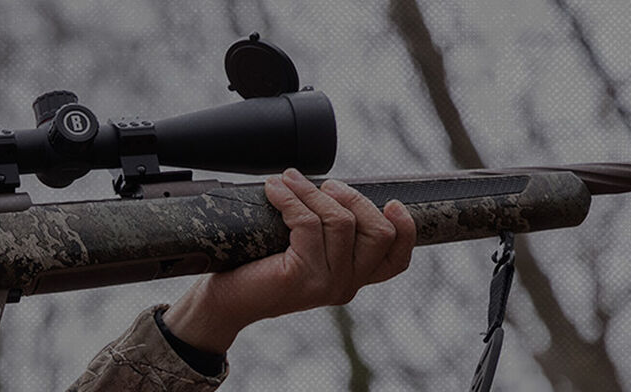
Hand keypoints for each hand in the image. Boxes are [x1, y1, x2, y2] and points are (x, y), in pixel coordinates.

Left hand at [163, 169, 416, 352]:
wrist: (225, 300)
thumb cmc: (260, 267)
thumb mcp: (305, 247)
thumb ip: (328, 228)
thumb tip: (333, 187)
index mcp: (353, 278)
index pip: (397, 260)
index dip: (405, 230)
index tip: (392, 203)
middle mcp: (347, 286)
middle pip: (378, 232)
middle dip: (352, 198)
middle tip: (323, 185)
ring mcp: (327, 285)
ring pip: (340, 222)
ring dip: (312, 191)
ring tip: (287, 180)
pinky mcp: (302, 277)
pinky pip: (306, 223)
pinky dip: (290, 198)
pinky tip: (274, 190)